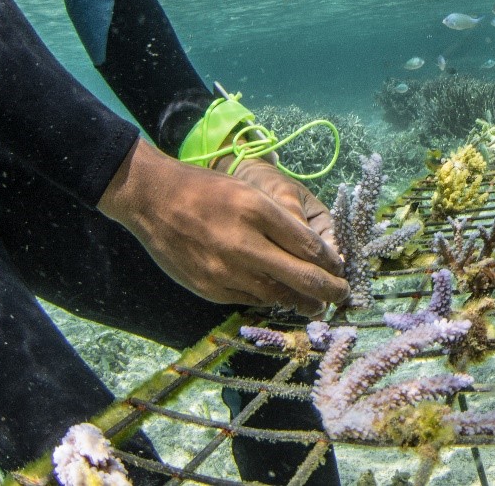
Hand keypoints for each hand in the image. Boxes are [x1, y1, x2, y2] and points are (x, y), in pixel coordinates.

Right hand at [99, 139, 349, 314]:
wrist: (151, 199)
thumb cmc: (208, 191)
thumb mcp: (252, 193)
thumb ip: (284, 222)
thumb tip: (318, 252)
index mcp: (258, 211)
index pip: (310, 247)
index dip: (333, 263)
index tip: (342, 268)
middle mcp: (244, 244)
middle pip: (302, 277)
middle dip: (330, 290)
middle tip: (343, 295)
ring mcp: (224, 271)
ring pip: (277, 296)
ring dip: (302, 301)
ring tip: (316, 303)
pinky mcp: (208, 288)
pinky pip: (249, 299)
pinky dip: (268, 299)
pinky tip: (278, 295)